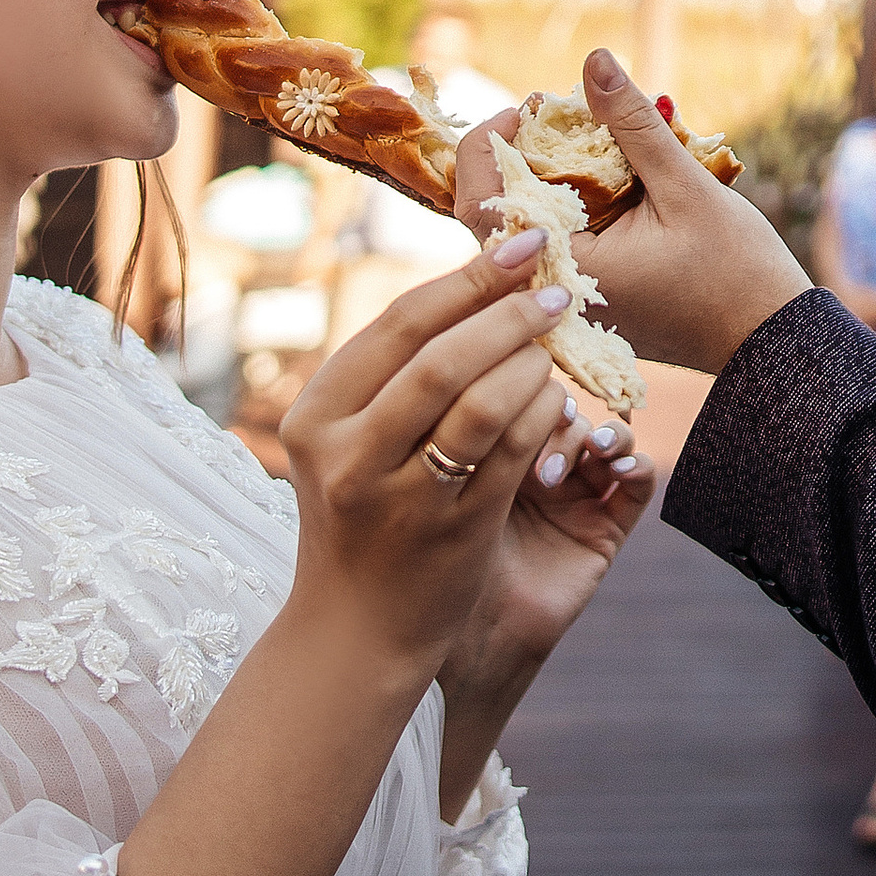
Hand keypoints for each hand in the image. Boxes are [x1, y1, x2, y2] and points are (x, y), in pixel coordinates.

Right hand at [278, 231, 574, 675]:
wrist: (356, 631)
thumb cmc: (362, 518)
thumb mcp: (350, 442)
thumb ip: (391, 374)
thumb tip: (473, 284)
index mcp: (316, 415)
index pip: (397, 324)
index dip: (465, 278)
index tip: (519, 244)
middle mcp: (347, 454)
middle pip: (439, 356)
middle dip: (507, 311)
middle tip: (555, 288)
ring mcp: (399, 496)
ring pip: (481, 400)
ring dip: (530, 360)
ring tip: (556, 342)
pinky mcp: (453, 530)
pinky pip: (513, 451)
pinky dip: (544, 413)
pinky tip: (559, 398)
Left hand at [455, 410, 652, 669]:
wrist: (478, 632)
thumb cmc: (453, 563)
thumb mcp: (467, 490)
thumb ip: (490, 443)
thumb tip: (504, 384)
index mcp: (501, 453)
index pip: (531, 401)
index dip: (535, 395)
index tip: (524, 401)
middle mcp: (543, 468)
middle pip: (573, 417)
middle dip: (564, 426)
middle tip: (545, 461)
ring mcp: (579, 496)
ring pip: (609, 441)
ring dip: (605, 436)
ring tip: (593, 451)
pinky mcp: (609, 527)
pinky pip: (638, 485)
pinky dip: (636, 465)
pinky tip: (620, 468)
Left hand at [456, 54, 809, 376]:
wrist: (770, 341)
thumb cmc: (735, 270)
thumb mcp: (685, 187)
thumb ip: (634, 125)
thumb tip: (595, 61)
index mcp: (562, 271)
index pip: (479, 204)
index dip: (489, 144)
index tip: (528, 106)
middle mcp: (551, 294)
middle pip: (494, 214)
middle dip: (515, 155)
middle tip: (550, 115)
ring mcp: (567, 303)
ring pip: (522, 228)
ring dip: (539, 178)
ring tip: (579, 139)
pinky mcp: (587, 302)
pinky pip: (551, 245)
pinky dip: (562, 206)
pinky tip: (598, 178)